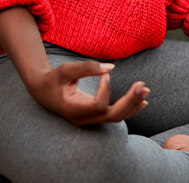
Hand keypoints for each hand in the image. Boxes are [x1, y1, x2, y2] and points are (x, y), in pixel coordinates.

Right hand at [21, 60, 149, 125]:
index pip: (98, 106)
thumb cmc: (53, 78)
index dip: (106, 90)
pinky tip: (143, 101)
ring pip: (116, 117)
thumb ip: (87, 67)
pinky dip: (129, 108)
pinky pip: (115, 115)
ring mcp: (90, 120)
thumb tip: (112, 67)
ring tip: (145, 90)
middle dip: (130, 101)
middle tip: (142, 86)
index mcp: (73, 110)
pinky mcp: (95, 116)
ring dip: (133, 104)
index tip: (105, 74)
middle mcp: (83, 119)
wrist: (43, 91)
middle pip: (112, 115)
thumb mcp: (65, 69)